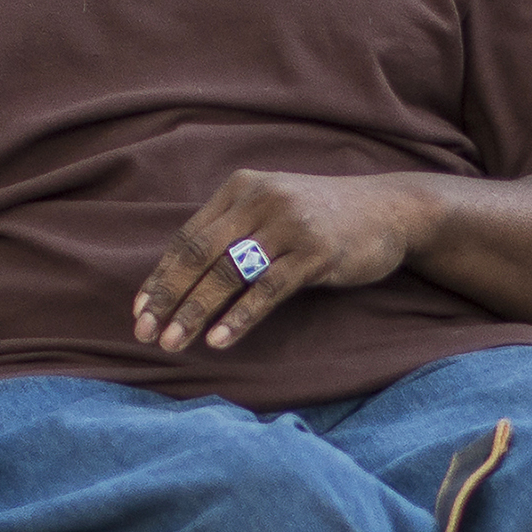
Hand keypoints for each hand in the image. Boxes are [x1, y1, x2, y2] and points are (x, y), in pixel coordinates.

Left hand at [134, 169, 421, 357]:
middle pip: (199, 254)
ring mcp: (289, 225)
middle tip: (147, 333)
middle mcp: (260, 199)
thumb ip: (234, 230)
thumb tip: (184, 278)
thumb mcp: (273, 210)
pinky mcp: (316, 252)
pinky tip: (221, 340)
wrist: (390, 210)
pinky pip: (267, 290)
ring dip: (196, 312)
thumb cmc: (324, 218)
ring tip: (174, 343)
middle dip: (168, 297)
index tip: (140, 311)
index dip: (161, 277)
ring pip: (228, 273)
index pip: (187, 237)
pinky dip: (240, 317)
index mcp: (241, 188)